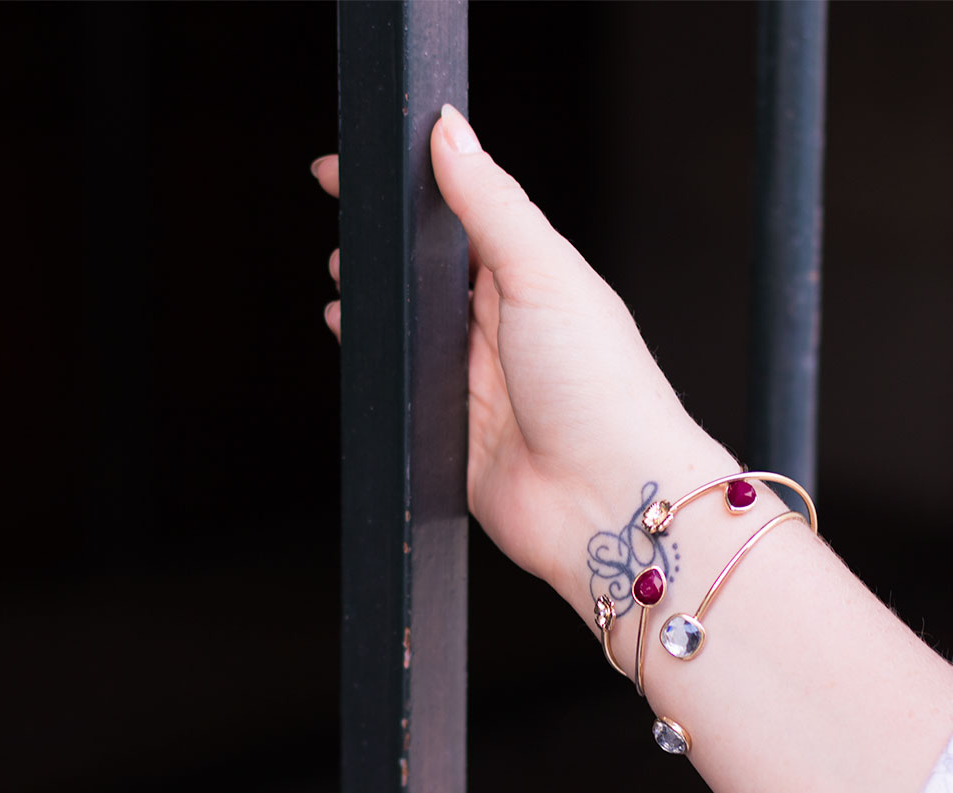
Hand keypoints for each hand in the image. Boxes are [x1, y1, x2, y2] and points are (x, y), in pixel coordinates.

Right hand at [315, 106, 736, 607]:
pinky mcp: (453, 432)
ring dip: (379, 302)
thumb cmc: (602, 389)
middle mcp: (506, 326)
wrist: (608, 503)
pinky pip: (402, 388)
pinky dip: (375, 363)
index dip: (416, 186)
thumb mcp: (545, 273)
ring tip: (344, 272)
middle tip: (346, 218)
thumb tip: (449, 130)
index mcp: (535, 277)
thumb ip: (491, 203)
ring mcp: (478, 380)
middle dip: (390, 245)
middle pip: (433, 271)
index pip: (465, 215)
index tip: (362, 165)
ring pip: (412, 328)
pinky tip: (355, 340)